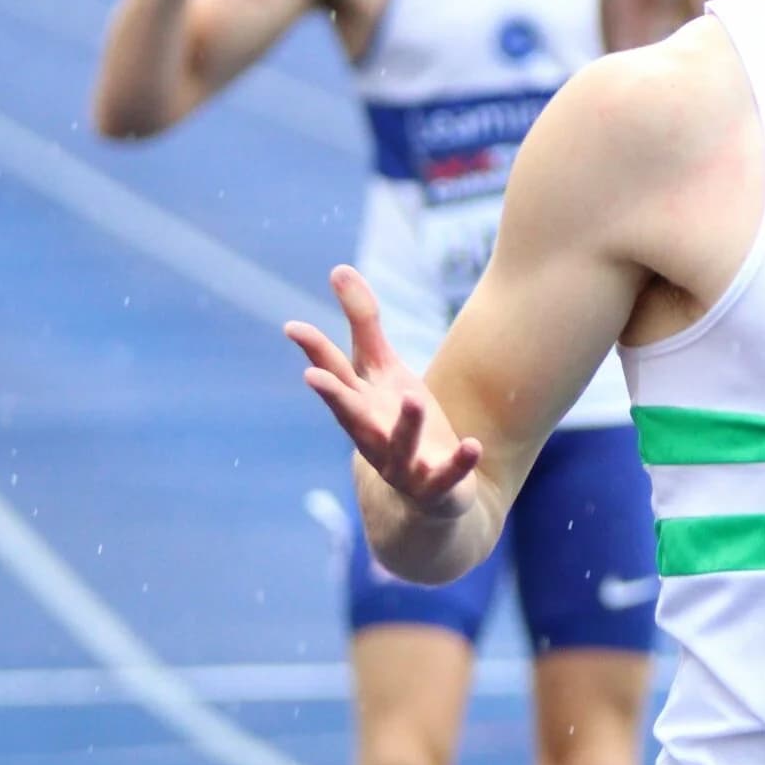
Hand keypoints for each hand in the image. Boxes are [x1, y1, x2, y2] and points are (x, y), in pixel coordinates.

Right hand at [285, 265, 482, 515]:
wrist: (427, 495)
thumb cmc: (399, 420)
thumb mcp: (384, 370)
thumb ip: (363, 323)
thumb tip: (338, 268)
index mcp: (360, 405)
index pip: (334, 374)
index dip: (314, 351)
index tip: (292, 327)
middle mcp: (372, 435)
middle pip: (350, 415)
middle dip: (333, 397)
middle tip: (312, 376)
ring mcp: (403, 463)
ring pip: (399, 446)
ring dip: (405, 425)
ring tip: (413, 398)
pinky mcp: (437, 485)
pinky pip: (447, 475)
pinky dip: (459, 462)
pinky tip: (472, 444)